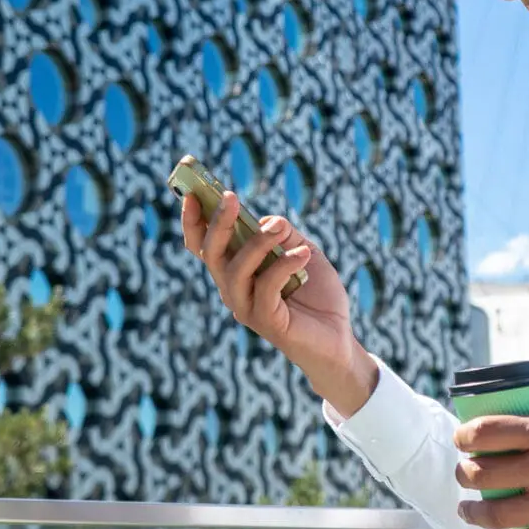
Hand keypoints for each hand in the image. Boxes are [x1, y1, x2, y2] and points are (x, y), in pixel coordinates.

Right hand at [179, 187, 378, 414]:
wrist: (339, 337)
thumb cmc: (317, 293)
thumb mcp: (302, 250)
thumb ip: (283, 234)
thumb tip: (266, 221)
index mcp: (236, 269)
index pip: (203, 245)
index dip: (193, 220)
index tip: (190, 192)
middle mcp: (233, 289)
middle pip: (211, 254)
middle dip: (217, 223)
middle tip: (230, 197)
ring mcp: (246, 307)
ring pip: (235, 270)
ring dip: (256, 243)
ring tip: (279, 227)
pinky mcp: (266, 322)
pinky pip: (266, 289)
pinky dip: (283, 265)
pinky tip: (303, 255)